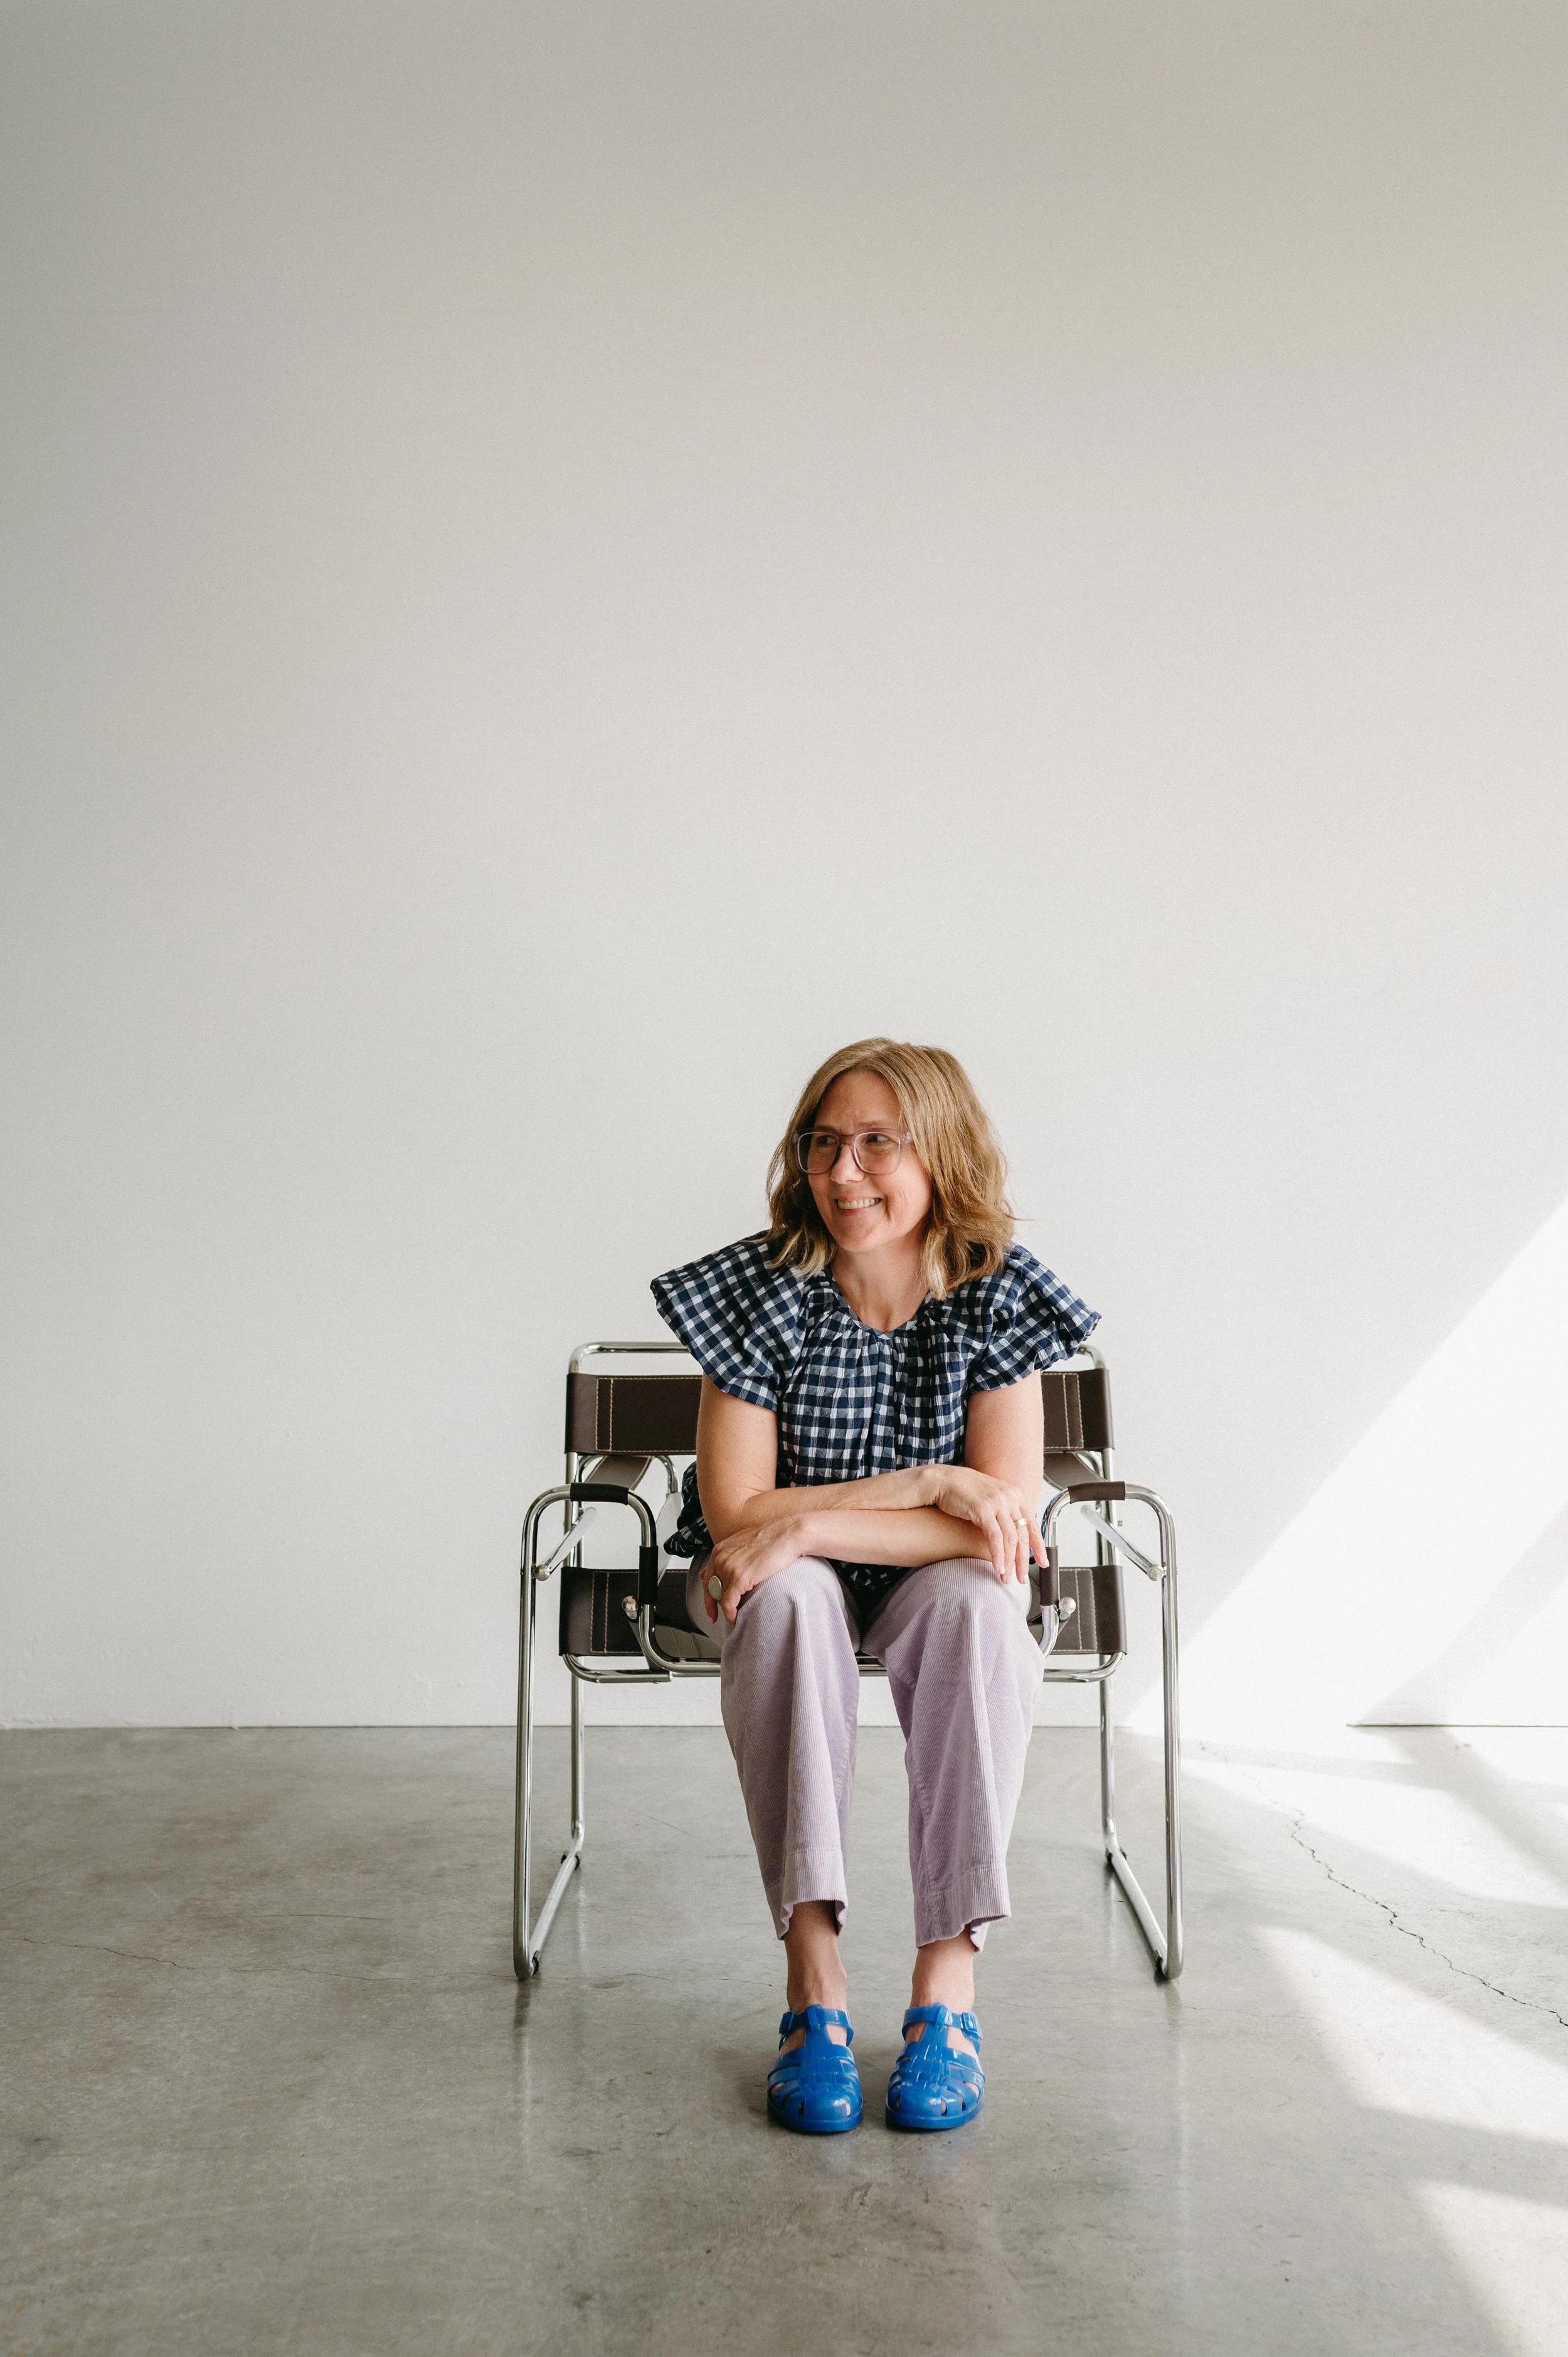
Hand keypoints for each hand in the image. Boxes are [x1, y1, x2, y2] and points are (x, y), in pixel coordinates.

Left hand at [701, 1516, 812, 1626]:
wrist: (787, 1534)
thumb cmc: (771, 1539)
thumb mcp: (742, 1544)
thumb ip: (726, 1557)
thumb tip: (710, 1572)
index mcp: (719, 1550)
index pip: (706, 1578)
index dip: (707, 1596)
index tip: (710, 1607)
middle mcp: (720, 1558)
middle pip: (712, 1589)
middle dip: (715, 1605)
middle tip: (719, 1616)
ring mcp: (729, 1568)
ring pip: (721, 1597)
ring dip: (727, 1609)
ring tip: (735, 1615)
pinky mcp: (740, 1578)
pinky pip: (729, 1603)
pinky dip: (731, 1615)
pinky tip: (735, 1619)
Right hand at [921, 1466, 1043, 1584]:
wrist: (943, 1480)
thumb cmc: (964, 1492)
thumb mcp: (991, 1499)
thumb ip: (1004, 1513)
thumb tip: (1013, 1535)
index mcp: (1015, 1495)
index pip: (1033, 1524)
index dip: (1039, 1546)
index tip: (1043, 1561)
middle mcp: (1010, 1497)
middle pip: (1023, 1534)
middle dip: (1023, 1560)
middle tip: (1021, 1577)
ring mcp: (997, 1502)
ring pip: (1011, 1538)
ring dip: (1010, 1561)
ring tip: (1006, 1577)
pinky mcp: (983, 1508)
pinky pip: (995, 1537)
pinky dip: (998, 1555)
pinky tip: (998, 1567)